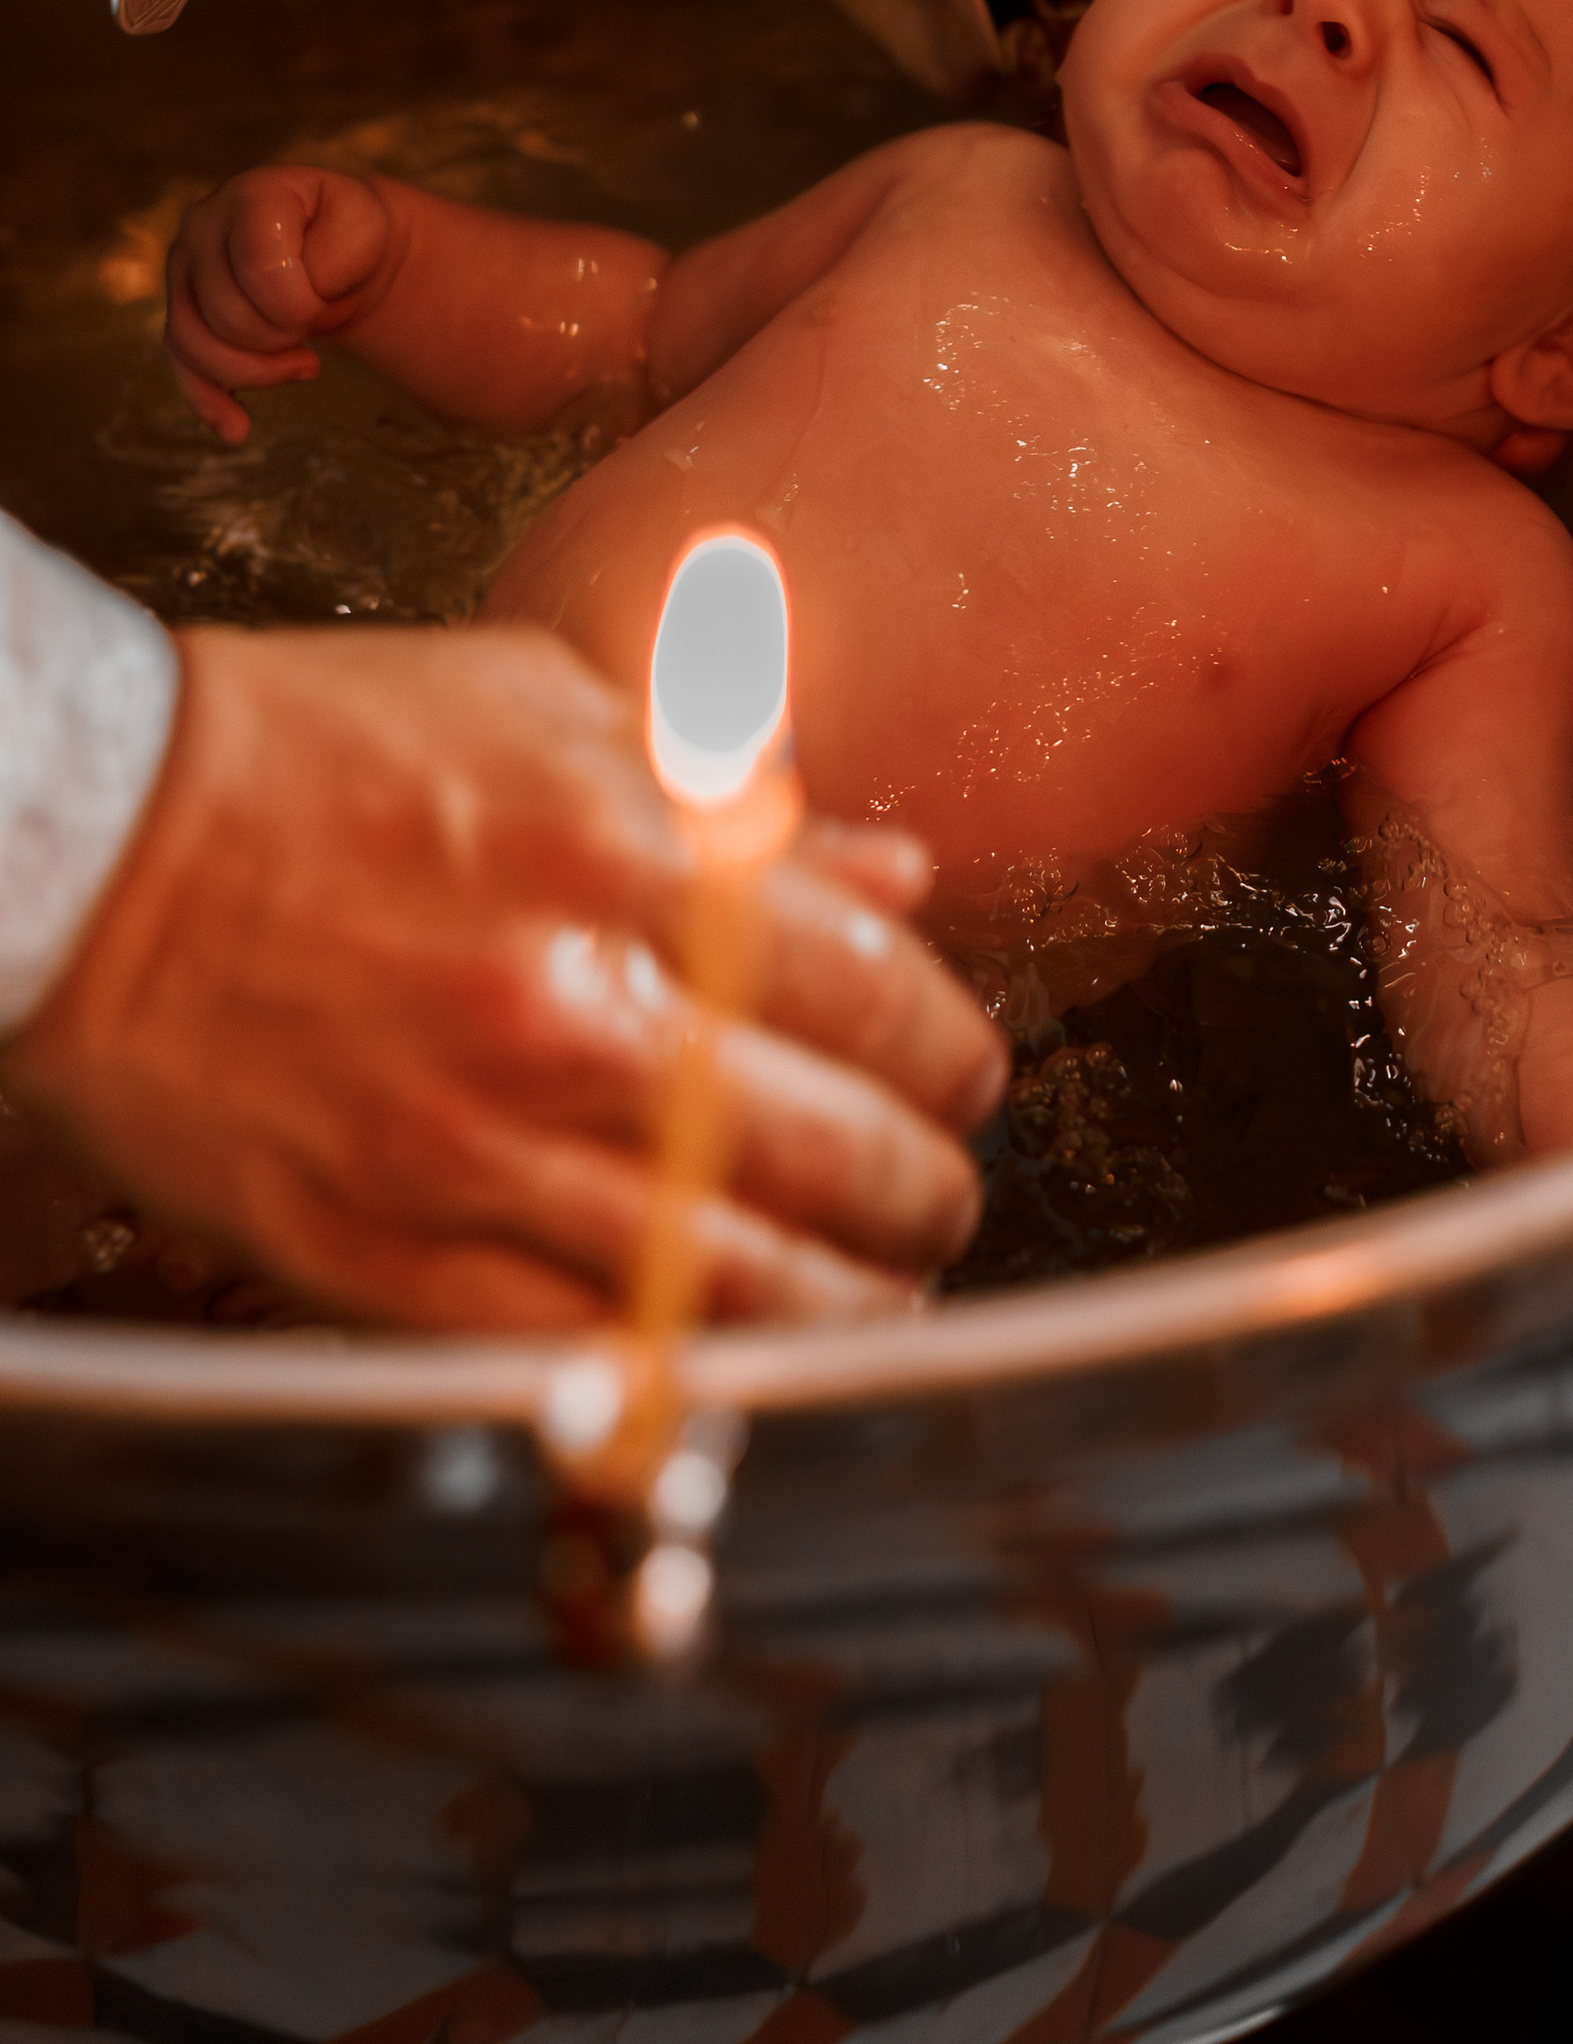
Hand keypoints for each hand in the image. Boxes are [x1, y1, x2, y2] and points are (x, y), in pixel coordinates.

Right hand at [2, 625, 1008, 1329]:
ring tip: (888, 1300)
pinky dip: (694, 1370)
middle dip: (925, 1189)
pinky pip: (584, 1348)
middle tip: (945, 1197)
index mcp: (633, 860)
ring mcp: (480, 1151)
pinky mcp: (387, 1256)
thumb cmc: (324, 749)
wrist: (97, 843)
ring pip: (734, 1280)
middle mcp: (577, 1014)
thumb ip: (736, 803)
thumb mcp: (552, 713)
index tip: (965, 1073)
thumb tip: (896, 873)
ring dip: (848, 1306)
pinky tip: (750, 1361)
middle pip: (832, 1149)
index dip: (946, 1047)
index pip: (870, 989)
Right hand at [167, 165, 395, 441]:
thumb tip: (287, 306)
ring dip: (257, 372)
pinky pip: (182, 366)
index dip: (300, 304)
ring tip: (305, 365)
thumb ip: (333, 257)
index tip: (327, 300)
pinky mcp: (181, 311)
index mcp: (252, 195)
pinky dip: (209, 402)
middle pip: (228, 316)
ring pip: (196, 346)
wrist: (338, 248)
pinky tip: (237, 430)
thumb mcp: (366, 228)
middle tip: (317, 324)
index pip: (261, 270)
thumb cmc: (351, 235)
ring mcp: (183, 270)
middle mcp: (202, 225)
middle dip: (282, 337)